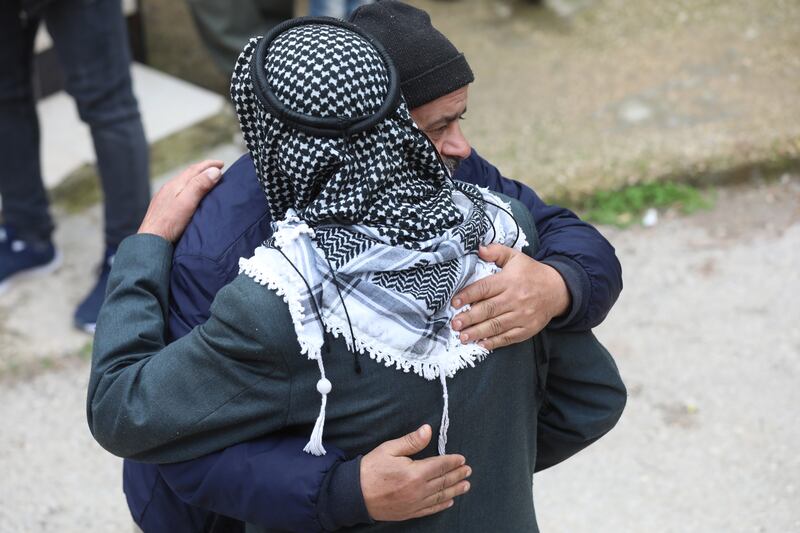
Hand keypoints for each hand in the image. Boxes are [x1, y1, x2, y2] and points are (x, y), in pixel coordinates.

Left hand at [138, 160, 223, 242]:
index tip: (222, 164)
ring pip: (183, 183)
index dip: (209, 165)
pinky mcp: (163, 207)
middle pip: (188, 174)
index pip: (195, 169)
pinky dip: (189, 188)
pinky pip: (178, 191)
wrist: (151, 240)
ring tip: (206, 180)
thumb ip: (200, 185)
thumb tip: (214, 171)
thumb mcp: (188, 202)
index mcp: (176, 185)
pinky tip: (190, 195)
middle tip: (216, 169)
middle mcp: (169, 188)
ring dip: (196, 179)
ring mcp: (164, 197)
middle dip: (204, 170)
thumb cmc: (169, 223)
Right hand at [360, 424, 470, 520]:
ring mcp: (414, 504)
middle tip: (468, 470)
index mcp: (415, 473)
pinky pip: (430, 509)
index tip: (461, 458)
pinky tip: (449, 501)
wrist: (354, 495)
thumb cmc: (370, 469)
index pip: (440, 465)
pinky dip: (441, 505)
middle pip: (443, 481)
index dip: (452, 462)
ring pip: (440, 496)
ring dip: (455, 490)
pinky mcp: (409, 513)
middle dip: (457, 475)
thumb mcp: (389, 449)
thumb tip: (428, 430)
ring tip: (466, 485)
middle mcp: (418, 490)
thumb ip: (411, 441)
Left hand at [450, 244, 569, 349]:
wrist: (558, 290)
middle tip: (454, 324)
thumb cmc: (530, 273)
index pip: (485, 288)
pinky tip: (481, 344)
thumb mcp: (515, 257)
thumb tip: (479, 248)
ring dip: (477, 332)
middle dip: (469, 318)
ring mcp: (522, 316)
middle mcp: (515, 299)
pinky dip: (494, 342)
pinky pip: (508, 337)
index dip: (468, 295)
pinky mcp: (527, 329)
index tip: (454, 302)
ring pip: (496, 326)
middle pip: (488, 309)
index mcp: (509, 280)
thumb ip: (496, 251)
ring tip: (462, 337)